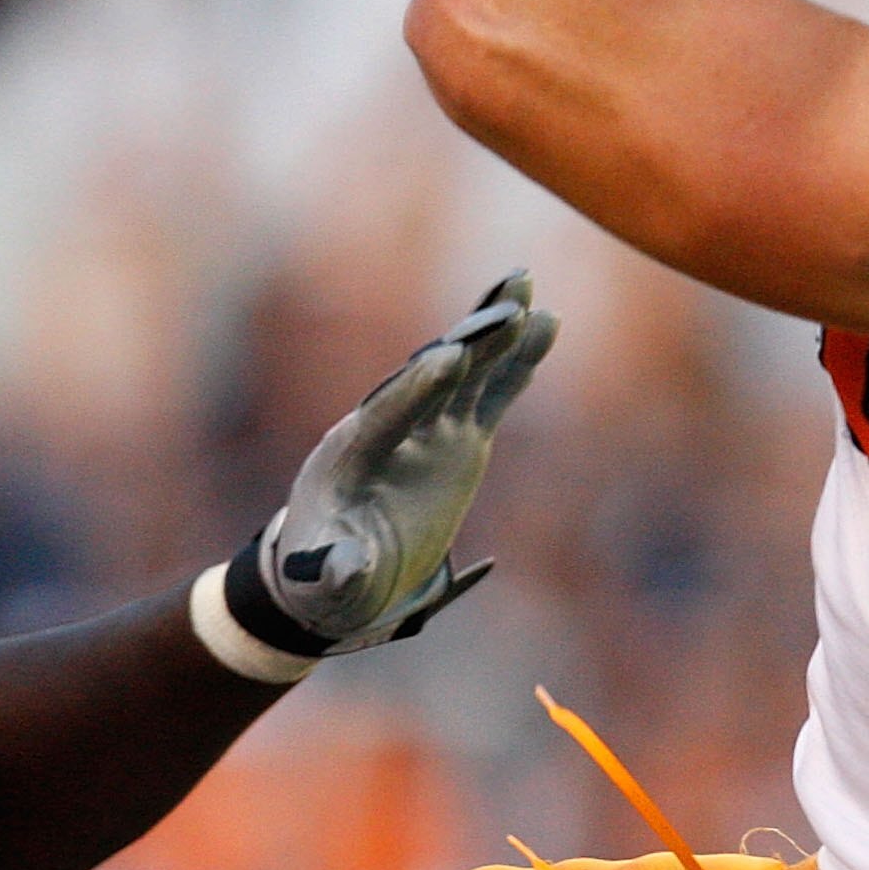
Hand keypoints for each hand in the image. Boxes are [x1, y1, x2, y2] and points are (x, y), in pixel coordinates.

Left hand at [254, 272, 558, 649]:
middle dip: (467, 344)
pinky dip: (516, 363)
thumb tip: (343, 567)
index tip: (446, 357)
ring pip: (467, 372)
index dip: (416, 389)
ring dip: (494, 331)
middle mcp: (390, 428)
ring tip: (526, 284)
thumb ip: (336, 571)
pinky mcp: (457, 437)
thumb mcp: (325, 585)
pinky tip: (546, 324)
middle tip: (505, 307)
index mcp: (352, 458)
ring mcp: (428, 429)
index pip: (388, 417)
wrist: (338, 573)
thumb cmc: (322, 581)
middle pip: (432, 379)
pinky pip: (492, 393)